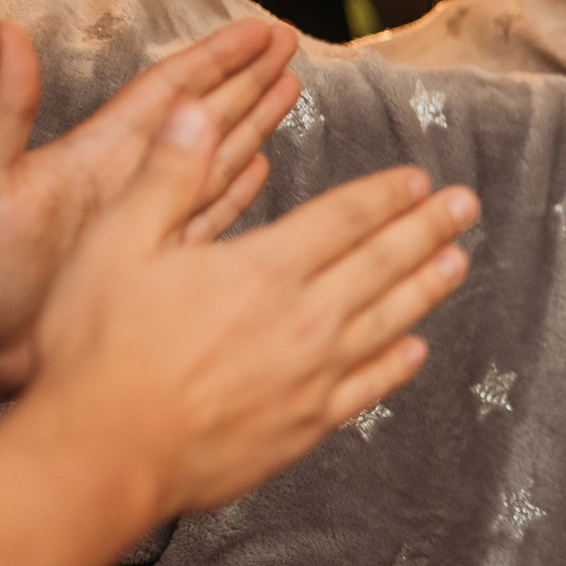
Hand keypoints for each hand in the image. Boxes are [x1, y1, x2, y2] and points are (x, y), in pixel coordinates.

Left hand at [0, 18, 298, 444]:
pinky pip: (210, 216)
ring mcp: (145, 219)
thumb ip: (4, 108)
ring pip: (215, 158)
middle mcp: (127, 178)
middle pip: (202, 115)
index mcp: (95, 152)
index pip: (169, 91)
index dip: (215, 59)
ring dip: (253, 123)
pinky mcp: (155, 261)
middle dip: (247, 78)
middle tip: (285, 44)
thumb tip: (8, 33)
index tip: (256, 32)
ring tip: (288, 89)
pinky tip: (261, 167)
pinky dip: (239, 190)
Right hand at [0, 96, 475, 565]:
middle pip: (382, 264)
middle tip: (466, 206)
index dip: (384, 196)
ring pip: (388, 322)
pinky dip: (396, 366)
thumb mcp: (116, 242)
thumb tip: (198, 112)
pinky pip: (367, 389)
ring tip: (459, 263)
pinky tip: (415, 351)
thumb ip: (168, 175)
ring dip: (426, 288)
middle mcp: (303, 320)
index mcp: (264, 269)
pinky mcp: (306, 427)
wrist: (105, 454)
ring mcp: (312, 378)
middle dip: (428, 229)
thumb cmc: (99, 348)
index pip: (343, 219)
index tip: (418, 179)